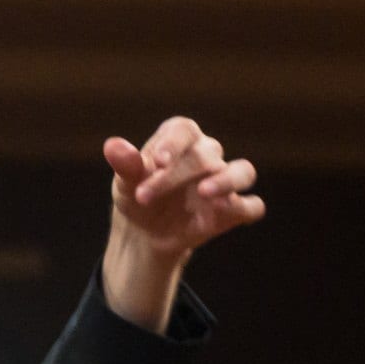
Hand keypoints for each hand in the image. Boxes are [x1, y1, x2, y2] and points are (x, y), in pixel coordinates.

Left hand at [98, 116, 264, 330]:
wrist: (145, 232)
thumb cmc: (138, 196)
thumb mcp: (126, 183)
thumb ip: (125, 165)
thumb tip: (112, 146)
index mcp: (181, 140)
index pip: (184, 131)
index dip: (172, 143)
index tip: (155, 162)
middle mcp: (207, 156)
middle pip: (203, 156)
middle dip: (172, 177)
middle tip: (144, 197)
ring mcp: (224, 182)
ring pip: (243, 171)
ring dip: (227, 180)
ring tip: (205, 193)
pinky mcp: (233, 211)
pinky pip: (252, 206)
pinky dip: (243, 208)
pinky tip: (224, 214)